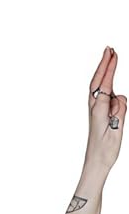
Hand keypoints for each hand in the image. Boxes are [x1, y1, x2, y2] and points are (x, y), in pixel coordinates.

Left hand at [85, 46, 125, 181]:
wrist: (95, 165)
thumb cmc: (105, 151)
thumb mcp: (115, 132)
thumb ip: (119, 112)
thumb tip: (118, 97)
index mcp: (98, 111)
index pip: (104, 84)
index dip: (109, 68)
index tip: (113, 54)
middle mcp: (95, 109)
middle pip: (98, 81)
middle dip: (104, 63)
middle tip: (109, 48)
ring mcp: (96, 111)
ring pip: (101, 87)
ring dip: (105, 72)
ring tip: (111, 56)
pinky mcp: (98, 114)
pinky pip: (105, 96)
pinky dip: (107, 87)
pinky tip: (112, 90)